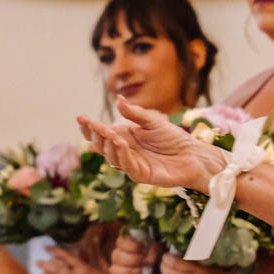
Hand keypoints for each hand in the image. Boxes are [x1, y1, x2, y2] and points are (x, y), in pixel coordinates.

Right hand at [77, 99, 223, 193]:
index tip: (80, 118)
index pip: (101, 134)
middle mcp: (124, 151)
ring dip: (108, 144)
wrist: (193, 154)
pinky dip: (122, 155)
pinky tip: (121, 144)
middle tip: (96, 125)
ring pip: (111, 156)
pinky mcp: (141, 174)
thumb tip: (118, 100)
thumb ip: (135, 113)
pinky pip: (127, 166)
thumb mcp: (153, 121)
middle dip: (96, 135)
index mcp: (124, 137)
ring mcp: (131, 164)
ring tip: (110, 133)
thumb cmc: (174, 138)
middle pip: (101, 146)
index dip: (89, 128)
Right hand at [105, 233, 159, 273]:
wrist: (164, 273)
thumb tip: (148, 259)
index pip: (120, 242)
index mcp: (126, 247)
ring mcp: (119, 272)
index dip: (130, 246)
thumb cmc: (158, 258)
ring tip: (139, 272)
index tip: (143, 250)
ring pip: (113, 270)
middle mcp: (119, 258)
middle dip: (131, 259)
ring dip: (126, 271)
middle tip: (143, 261)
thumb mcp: (158, 251)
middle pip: (116, 256)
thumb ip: (154, 251)